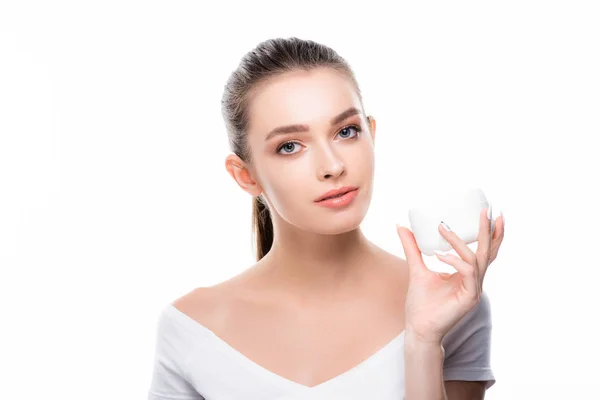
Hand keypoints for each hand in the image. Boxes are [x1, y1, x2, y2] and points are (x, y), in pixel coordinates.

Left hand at [396, 206, 504, 343]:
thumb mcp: (416, 268)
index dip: (489, 233)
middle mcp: (474, 280)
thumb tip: (402, 226)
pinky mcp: (469, 298)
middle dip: (489, 231)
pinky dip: (456, 262)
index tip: (487, 212)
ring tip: (444, 229)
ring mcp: (474, 290)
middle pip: (487, 252)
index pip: (483, 250)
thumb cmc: (420, 303)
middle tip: (487, 211)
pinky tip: (440, 256)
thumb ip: (412, 248)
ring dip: (460, 243)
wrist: (418, 327)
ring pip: (475, 260)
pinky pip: (468, 274)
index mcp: (467, 274)